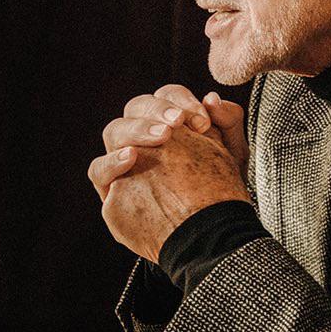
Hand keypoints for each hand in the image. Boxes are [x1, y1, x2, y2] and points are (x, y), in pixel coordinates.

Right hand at [89, 106, 249, 262]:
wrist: (211, 234)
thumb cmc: (220, 189)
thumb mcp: (232, 154)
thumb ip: (228, 122)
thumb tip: (212, 99)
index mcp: (168, 123)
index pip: (165, 97)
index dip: (180, 100)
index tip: (202, 121)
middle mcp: (142, 138)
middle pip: (136, 108)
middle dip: (157, 111)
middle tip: (178, 123)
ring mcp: (124, 162)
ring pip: (114, 131)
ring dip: (137, 129)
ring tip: (163, 138)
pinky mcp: (111, 189)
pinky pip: (98, 170)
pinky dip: (111, 162)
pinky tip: (132, 158)